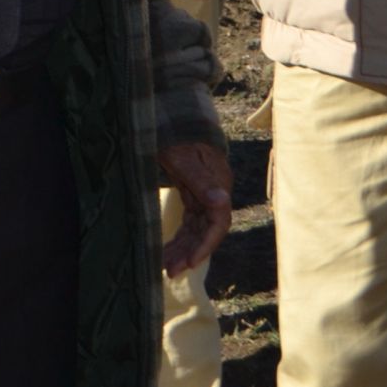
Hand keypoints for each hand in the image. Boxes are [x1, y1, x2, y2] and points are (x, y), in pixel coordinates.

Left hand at [158, 139, 232, 276]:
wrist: (172, 115)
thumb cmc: (175, 134)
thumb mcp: (182, 156)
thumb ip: (201, 180)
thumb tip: (221, 202)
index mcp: (218, 183)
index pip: (218, 222)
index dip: (205, 245)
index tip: (189, 262)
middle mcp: (215, 192)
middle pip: (207, 230)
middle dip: (190, 252)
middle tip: (169, 271)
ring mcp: (205, 194)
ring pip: (197, 229)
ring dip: (183, 249)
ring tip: (165, 267)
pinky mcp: (194, 194)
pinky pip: (190, 222)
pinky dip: (180, 237)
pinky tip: (168, 251)